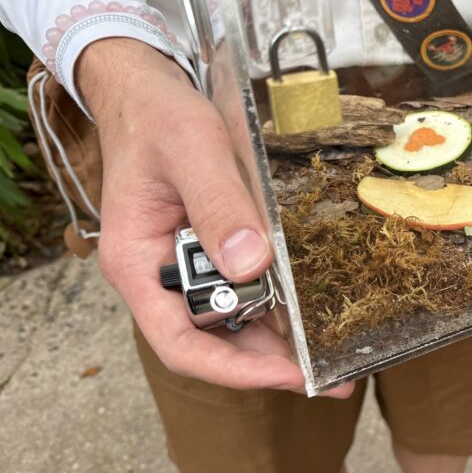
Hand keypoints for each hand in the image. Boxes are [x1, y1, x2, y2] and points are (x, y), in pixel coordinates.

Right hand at [77, 38, 351, 396]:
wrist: (148, 95)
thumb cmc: (159, 119)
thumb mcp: (193, 150)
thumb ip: (220, 205)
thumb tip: (251, 265)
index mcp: (137, 264)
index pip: (180, 342)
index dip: (235, 369)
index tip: (290, 376)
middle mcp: (159, 277)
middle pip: (211, 341)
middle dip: (269, 365)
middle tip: (333, 378)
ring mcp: (184, 267)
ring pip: (229, 320)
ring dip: (277, 341)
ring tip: (334, 356)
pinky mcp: (208, 251)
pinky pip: (240, 289)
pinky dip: (274, 304)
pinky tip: (312, 310)